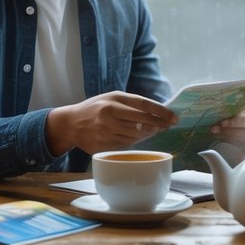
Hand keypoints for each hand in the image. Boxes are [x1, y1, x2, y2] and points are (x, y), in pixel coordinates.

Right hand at [46, 91, 177, 155]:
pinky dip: (135, 141)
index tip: (173, 117)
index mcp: (114, 100)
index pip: (143, 105)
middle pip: (142, 122)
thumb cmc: (95, 108)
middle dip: (158, 124)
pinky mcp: (103, 145)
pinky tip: (138, 136)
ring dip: (147, 134)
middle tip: (168, 125)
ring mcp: (106, 132)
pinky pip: (126, 145)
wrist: (71, 124)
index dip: (161, 111)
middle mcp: (110, 115)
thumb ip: (131, 104)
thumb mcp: (111, 98)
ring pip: (136, 136)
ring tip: (152, 130)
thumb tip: (157, 113)